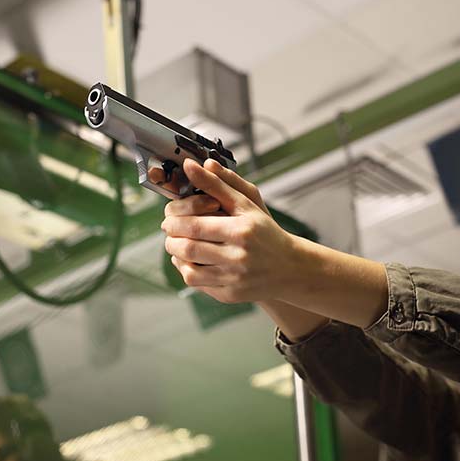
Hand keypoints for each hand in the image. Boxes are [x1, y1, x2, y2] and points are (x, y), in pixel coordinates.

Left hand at [161, 158, 297, 303]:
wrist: (290, 268)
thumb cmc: (267, 233)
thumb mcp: (247, 205)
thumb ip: (218, 184)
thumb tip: (191, 165)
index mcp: (241, 231)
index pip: (193, 225)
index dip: (174, 220)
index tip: (169, 217)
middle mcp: (238, 257)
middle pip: (187, 248)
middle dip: (171, 238)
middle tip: (169, 231)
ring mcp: (234, 279)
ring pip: (189, 271)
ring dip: (176, 256)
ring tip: (178, 245)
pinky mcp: (231, 295)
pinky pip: (198, 286)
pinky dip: (188, 271)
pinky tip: (191, 261)